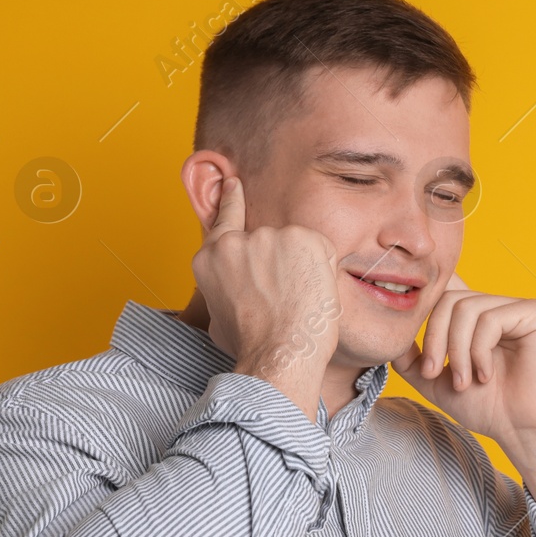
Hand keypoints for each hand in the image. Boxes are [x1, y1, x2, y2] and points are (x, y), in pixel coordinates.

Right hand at [190, 175, 340, 418]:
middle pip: (269, 242)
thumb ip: (223, 290)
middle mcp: (237, 240)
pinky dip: (323, 269)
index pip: (224, 218)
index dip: (231, 201)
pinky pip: (321, 250)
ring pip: (297, 247)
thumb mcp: (218, 317)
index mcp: (211, 258)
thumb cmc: (252, 346)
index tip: (234, 184)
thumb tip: (232, 292)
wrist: (279, 352)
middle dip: (282, 265)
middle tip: (287, 298)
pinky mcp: (303, 237)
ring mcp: (270, 235)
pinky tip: (313, 292)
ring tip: (298, 300)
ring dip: (303, 268)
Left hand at [392, 275, 535, 449]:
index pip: (446, 290)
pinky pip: (491, 318)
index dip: (427, 306)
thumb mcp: (437, 382)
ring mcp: (517, 308)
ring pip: (466, 308)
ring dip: (457, 350)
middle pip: (448, 300)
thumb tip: (392, 338)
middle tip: (435, 373)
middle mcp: (496, 307)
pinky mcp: (535, 314)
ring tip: (464, 381)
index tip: (421, 350)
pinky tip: (486, 374)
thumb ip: (413, 359)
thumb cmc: (489, 408)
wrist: (524, 431)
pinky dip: (480, 351)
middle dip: (435, 339)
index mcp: (476, 318)